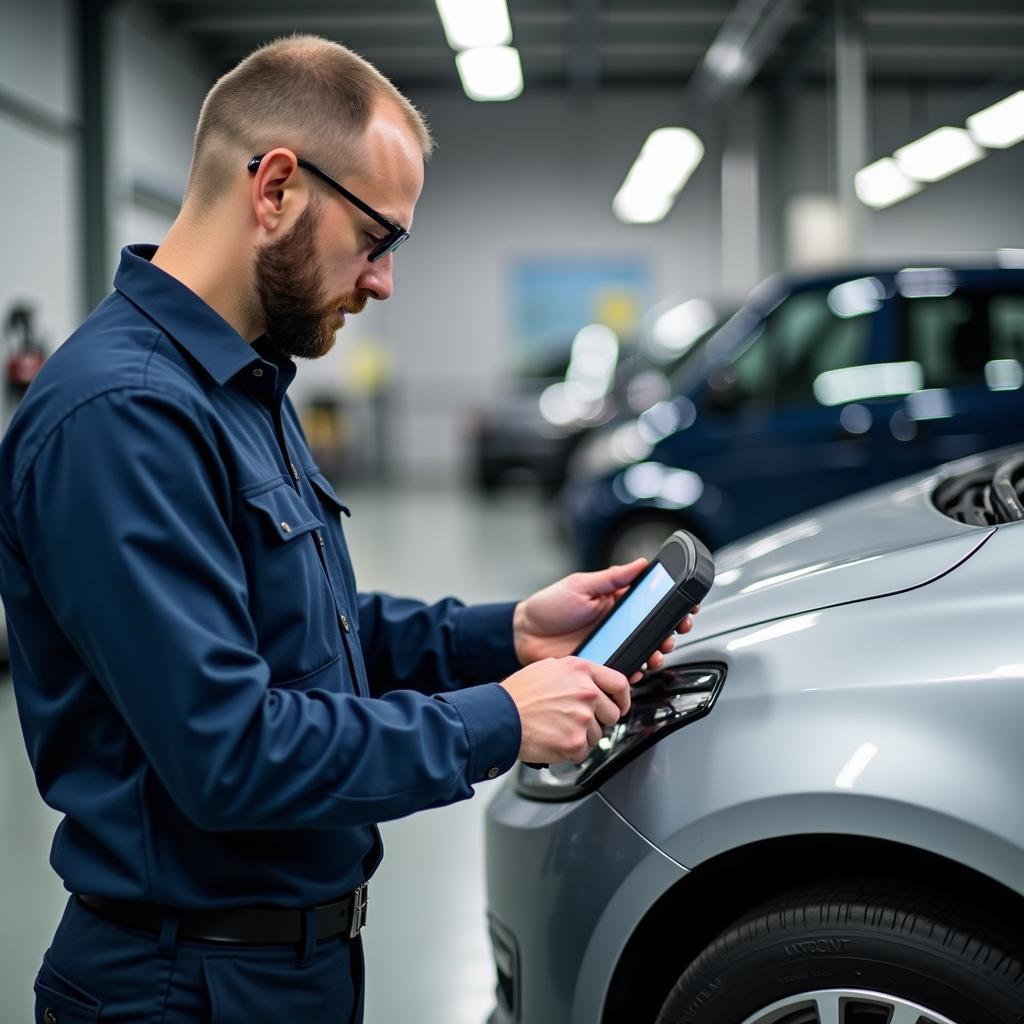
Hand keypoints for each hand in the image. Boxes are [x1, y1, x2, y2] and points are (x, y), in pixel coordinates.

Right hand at [500, 657, 629, 764]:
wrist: (500, 716)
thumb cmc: (519, 694)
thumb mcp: (549, 668)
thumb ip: (576, 674)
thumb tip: (592, 683)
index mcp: (581, 671)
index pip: (620, 684)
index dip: (623, 698)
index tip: (620, 705)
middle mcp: (586, 692)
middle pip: (612, 714)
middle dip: (598, 720)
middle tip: (576, 720)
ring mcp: (582, 718)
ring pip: (597, 735)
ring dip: (581, 736)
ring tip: (557, 728)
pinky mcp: (575, 742)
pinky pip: (584, 752)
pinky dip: (570, 751)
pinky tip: (554, 739)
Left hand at [513, 559, 699, 682]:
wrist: (524, 635)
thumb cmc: (549, 606)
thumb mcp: (580, 585)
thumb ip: (611, 577)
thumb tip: (640, 563)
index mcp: (617, 602)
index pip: (652, 602)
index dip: (673, 605)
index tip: (687, 606)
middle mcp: (619, 626)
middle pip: (655, 630)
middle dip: (671, 632)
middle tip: (675, 632)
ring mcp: (613, 646)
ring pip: (644, 652)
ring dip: (657, 653)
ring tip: (657, 653)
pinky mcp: (603, 665)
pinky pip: (624, 671)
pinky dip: (634, 672)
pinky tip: (635, 669)